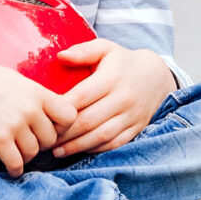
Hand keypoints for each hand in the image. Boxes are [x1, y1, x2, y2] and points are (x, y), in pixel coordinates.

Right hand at [0, 47, 76, 177]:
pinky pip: (16, 162)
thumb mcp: (16, 80)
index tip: (52, 128)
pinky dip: (15, 169)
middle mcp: (30, 108)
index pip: (69, 115)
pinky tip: (12, 169)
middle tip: (30, 142)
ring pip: (34, 152)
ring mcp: (14, 123)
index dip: (63, 126)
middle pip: (51, 138)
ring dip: (27, 155)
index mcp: (37, 92)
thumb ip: (35, 96)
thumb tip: (51, 110)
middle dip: (42, 143)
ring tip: (18, 152)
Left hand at [51, 40, 176, 157]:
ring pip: (100, 136)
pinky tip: (78, 151)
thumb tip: (60, 56)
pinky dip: (94, 150)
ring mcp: (131, 116)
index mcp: (112, 78)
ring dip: (76, 146)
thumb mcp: (106, 48)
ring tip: (56, 150)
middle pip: (88, 121)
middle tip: (44, 137)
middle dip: (63, 133)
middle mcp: (123, 99)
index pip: (81, 97)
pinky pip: (114, 144)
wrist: (157, 76)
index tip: (43, 115)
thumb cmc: (123, 62)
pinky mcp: (136, 129)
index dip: (60, 109)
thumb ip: (83, 51)